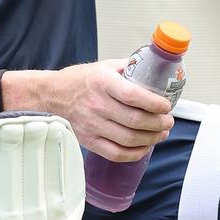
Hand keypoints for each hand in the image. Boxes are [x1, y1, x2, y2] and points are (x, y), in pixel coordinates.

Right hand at [43, 60, 173, 160]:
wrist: (52, 95)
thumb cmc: (80, 80)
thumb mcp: (104, 66)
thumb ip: (129, 68)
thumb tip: (155, 69)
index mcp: (102, 82)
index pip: (133, 96)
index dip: (155, 103)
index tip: (166, 105)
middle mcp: (97, 105)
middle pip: (136, 120)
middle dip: (159, 123)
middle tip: (168, 121)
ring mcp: (92, 125)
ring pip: (129, 139)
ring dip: (152, 138)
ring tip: (161, 133)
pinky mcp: (89, 141)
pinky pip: (116, 154)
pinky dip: (135, 153)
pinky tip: (144, 146)